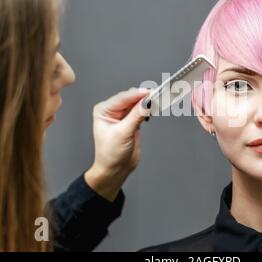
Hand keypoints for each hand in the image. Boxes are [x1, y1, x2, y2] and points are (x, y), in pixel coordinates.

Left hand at [85, 87, 150, 201]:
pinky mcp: (132, 121)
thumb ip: (136, 116)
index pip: (123, 98)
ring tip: (158, 102)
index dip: (137, 95)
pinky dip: (149, 109)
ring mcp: (123, 115)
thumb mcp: (123, 134)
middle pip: (131, 98)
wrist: (115, 169)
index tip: (150, 93)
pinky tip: (154, 109)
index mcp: (104, 110)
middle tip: (157, 97)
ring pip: (138, 103)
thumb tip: (147, 102)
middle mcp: (112, 111)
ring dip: (148, 102)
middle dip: (144, 97)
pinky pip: (142, 110)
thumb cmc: (110, 154)